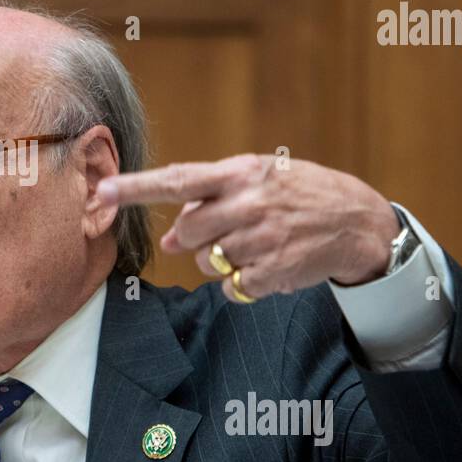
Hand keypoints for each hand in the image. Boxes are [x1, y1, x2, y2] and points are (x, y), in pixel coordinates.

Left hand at [96, 154, 399, 301]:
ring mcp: (260, 240)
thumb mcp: (258, 180)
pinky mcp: (272, 272)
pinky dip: (244, 281)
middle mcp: (248, 204)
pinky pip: (232, 287)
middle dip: (194, 239)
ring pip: (208, 262)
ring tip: (258, 243)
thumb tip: (170, 239)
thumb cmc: (297, 195)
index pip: (177, 180)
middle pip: (187, 233)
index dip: (136, 188)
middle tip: (225, 231)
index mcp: (240, 174)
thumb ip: (210, 202)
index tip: (103, 190)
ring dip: (223, 259)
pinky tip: (270, 263)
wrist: (357, 221)